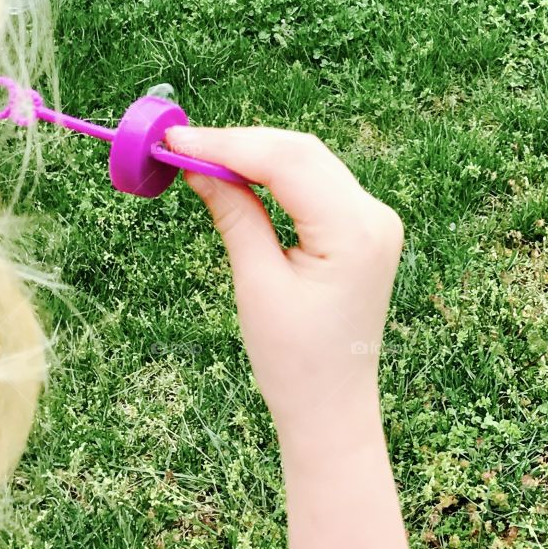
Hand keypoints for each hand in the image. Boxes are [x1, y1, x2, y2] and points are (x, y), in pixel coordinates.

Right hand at [164, 124, 404, 451]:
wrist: (332, 409)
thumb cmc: (293, 360)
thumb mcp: (257, 283)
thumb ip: (234, 214)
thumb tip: (196, 164)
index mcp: (355, 232)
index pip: (286, 162)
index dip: (226, 144)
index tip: (174, 140)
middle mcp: (374, 216)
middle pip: (300, 152)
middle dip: (237, 143)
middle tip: (177, 144)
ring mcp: (373, 219)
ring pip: (307, 160)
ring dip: (253, 153)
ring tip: (196, 155)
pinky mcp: (362, 227)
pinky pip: (314, 181)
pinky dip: (273, 172)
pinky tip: (234, 172)